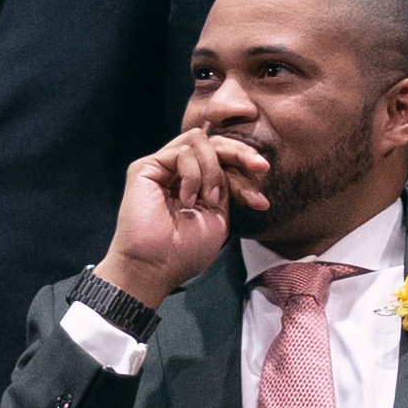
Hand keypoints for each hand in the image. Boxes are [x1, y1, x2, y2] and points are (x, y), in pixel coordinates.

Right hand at [101, 129, 255, 307]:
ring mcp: (162, 168)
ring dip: (213, 170)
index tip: (262, 202)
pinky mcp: (145, 167)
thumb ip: (225, 186)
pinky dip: (194, 175)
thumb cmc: (184, 251)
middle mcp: (177, 172)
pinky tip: (188, 199)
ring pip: (199, 140)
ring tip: (210, 199)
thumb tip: (238, 165)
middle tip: (260, 168)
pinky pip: (183, 152)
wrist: (155, 267)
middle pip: (213, 142)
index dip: (246, 172)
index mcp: (195, 184)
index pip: (224, 161)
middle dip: (242, 153)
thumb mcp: (218, 216)